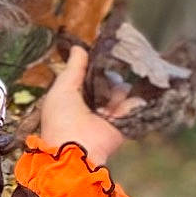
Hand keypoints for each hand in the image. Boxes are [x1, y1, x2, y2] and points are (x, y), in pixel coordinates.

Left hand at [38, 46, 123, 168]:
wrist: (76, 149)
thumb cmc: (62, 118)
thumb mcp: (62, 88)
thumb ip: (73, 68)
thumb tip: (79, 47)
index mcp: (76, 94)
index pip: (91, 73)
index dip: (97, 62)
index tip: (105, 48)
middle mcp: (94, 102)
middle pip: (110, 79)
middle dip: (110, 75)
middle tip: (107, 76)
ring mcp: (110, 113)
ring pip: (122, 89)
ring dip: (116, 91)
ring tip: (106, 102)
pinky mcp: (125, 122)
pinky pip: (134, 105)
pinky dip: (131, 102)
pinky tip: (122, 104)